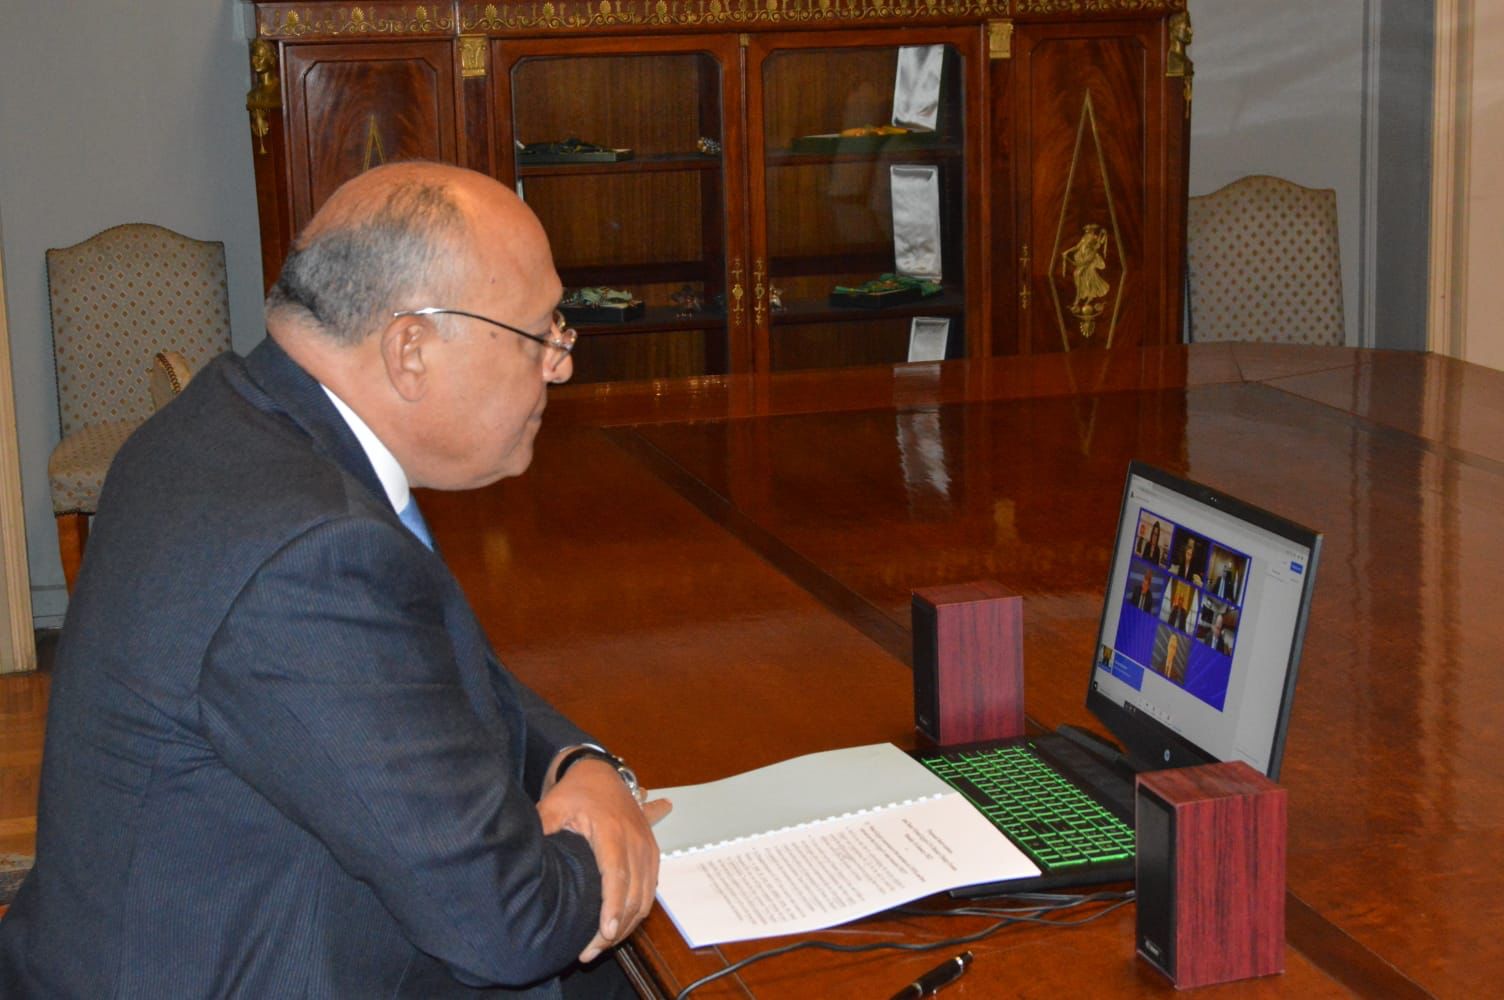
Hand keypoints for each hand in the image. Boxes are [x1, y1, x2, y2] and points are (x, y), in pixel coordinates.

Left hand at [537, 759, 672, 962]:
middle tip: (590, 951)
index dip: (611, 907)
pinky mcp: (652, 852)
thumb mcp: (551, 807)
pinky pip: (651, 889)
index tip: (604, 933)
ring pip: (646, 896)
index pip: (616, 875)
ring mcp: (648, 846)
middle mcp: (636, 840)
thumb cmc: (575, 791)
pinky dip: (636, 911)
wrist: (601, 771)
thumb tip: (523, 861)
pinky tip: (618, 927)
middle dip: (616, 928)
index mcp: (612, 830)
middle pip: (634, 893)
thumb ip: (541, 833)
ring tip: (600, 944)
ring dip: (627, 924)